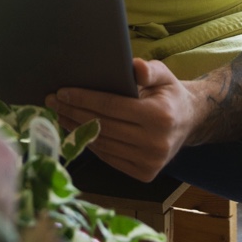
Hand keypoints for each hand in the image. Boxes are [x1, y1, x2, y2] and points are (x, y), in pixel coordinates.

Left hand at [46, 58, 200, 182]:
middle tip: (52, 101)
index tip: (62, 92)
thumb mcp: (164, 74)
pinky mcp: (143, 174)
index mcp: (159, 117)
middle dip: (73, 112)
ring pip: (103, 144)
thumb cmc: (169, 94)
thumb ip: (148, 69)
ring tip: (59, 114)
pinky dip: (90, 143)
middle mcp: (155, 143)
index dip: (84, 99)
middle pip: (103, 126)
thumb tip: (134, 66)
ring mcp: (150, 163)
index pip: (111, 107)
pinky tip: (76, 130)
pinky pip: (109, 157)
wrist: (189, 123)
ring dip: (76, 129)